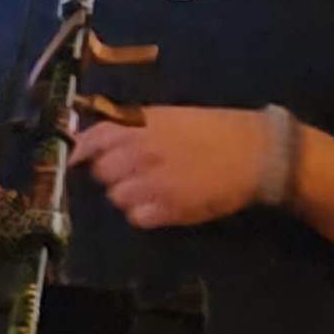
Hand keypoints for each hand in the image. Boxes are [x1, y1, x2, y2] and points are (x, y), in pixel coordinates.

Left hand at [69, 105, 272, 229]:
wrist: (257, 153)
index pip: (94, 139)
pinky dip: (143, 214)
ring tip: (151, 189)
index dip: (81, 151)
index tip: (77, 159)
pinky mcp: (170, 209)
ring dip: (128, 195)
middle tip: (132, 173)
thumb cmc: (214, 130)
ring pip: (117, 198)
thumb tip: (94, 135)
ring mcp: (155, 182)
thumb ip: (133, 125)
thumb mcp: (170, 116)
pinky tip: (160, 205)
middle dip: (111, 175)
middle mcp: (142, 152)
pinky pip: (137, 217)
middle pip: (102, 173)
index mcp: (142, 126)